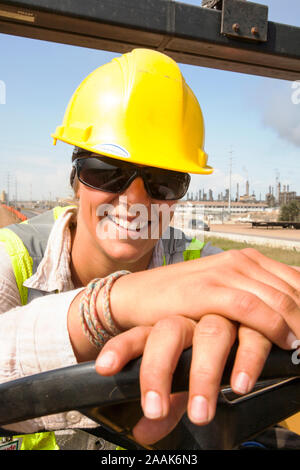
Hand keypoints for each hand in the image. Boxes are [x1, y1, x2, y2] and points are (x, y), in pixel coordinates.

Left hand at [95, 314, 271, 445]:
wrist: (241, 310)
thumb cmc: (203, 352)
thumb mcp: (183, 379)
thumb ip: (167, 404)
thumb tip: (142, 433)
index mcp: (167, 330)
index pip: (139, 336)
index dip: (121, 349)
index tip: (106, 367)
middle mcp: (191, 321)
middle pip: (169, 333)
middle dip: (159, 370)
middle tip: (154, 409)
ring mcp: (221, 318)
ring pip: (210, 333)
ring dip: (205, 373)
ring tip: (201, 412)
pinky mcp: (252, 324)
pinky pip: (251, 337)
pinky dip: (246, 361)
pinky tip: (240, 384)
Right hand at [107, 248, 299, 349]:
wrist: (138, 295)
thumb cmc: (181, 297)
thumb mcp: (222, 291)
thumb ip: (252, 297)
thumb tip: (284, 316)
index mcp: (247, 260)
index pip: (295, 282)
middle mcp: (239, 261)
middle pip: (292, 292)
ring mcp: (223, 273)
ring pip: (278, 299)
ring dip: (297, 329)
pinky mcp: (206, 290)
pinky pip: (250, 308)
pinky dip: (272, 326)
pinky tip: (284, 344)